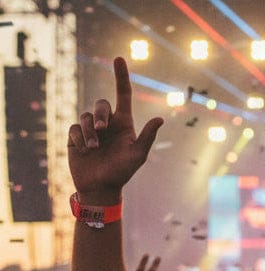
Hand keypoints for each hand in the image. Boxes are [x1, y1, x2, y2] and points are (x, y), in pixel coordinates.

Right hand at [68, 58, 162, 202]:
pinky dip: (78, 138)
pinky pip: (74, 128)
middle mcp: (107, 123)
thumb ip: (147, 137)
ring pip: (86, 117)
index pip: (122, 95)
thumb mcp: (137, 155)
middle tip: (102, 130)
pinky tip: (83, 150)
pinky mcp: (76, 137)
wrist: (100, 187)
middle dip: (101, 115)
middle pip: (101, 105)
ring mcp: (91, 130)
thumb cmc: (122, 172)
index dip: (121, 77)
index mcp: (124, 124)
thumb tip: (160, 119)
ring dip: (89, 132)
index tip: (119, 58)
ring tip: (93, 149)